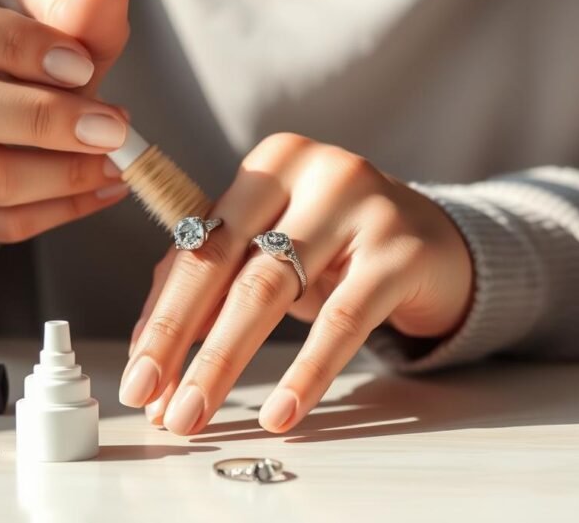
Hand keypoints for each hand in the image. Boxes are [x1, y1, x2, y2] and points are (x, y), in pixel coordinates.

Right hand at [0, 0, 130, 247]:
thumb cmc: (8, 46)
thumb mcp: (38, 17)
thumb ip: (75, 12)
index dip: (16, 46)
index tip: (82, 65)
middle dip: (47, 120)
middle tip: (114, 126)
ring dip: (62, 174)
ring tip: (116, 161)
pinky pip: (0, 224)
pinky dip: (63, 211)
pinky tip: (104, 188)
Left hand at [120, 134, 473, 434]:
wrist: (442, 244)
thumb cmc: (340, 250)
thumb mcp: (275, 251)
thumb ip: (215, 283)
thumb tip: (151, 354)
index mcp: (266, 165)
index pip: (194, 245)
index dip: (159, 315)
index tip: (136, 376)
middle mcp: (309, 171)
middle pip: (221, 262)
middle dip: (176, 339)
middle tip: (152, 400)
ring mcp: (359, 205)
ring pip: (269, 290)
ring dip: (222, 360)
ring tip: (194, 413)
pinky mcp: (401, 250)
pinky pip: (342, 320)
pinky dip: (305, 372)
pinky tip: (280, 413)